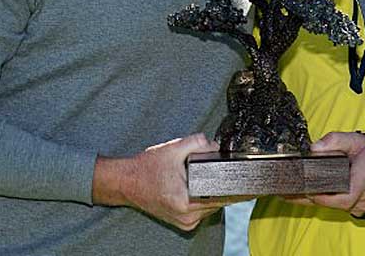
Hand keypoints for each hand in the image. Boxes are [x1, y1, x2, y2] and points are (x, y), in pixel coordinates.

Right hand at [93, 133, 226, 230]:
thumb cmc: (145, 169)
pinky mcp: (182, 222)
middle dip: (219, 185)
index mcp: (185, 202)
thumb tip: (216, 146)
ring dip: (211, 193)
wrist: (126, 182)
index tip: (238, 176)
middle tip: (212, 170)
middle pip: (218, 202)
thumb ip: (198, 142)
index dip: (232, 185)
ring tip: (198, 178)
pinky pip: (202, 211)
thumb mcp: (173, 149)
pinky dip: (202, 199)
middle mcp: (186, 216)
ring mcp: (184, 222)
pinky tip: (196, 187)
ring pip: (211, 207)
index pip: (221, 196)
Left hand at [288, 131, 364, 216]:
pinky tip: (291, 196)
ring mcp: (353, 204)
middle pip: (331, 204)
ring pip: (326, 206)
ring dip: (305, 200)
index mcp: (363, 181)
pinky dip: (309, 200)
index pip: (346, 197)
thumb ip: (335, 140)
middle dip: (308, 197)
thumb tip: (314, 148)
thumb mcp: (355, 140)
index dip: (326, 197)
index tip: (309, 190)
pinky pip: (326, 205)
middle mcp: (359, 198)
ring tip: (283, 193)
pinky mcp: (345, 205)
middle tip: (287, 190)